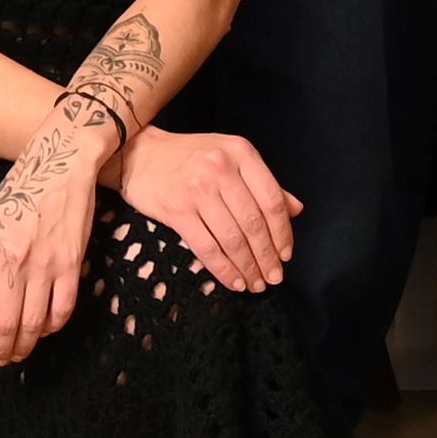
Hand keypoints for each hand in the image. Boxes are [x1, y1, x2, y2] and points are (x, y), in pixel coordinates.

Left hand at [0, 109, 110, 365]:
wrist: (60, 164)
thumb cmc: (18, 194)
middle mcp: (11, 262)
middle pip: (3, 324)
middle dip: (1, 350)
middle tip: (0, 359)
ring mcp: (43, 265)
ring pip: (33, 324)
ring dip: (25, 345)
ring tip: (21, 352)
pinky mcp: (71, 263)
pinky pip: (62, 309)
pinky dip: (52, 326)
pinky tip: (45, 329)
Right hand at [120, 127, 300, 293]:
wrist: (140, 154)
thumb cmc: (190, 157)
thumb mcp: (232, 158)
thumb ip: (264, 183)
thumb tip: (296, 209)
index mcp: (241, 153)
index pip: (271, 199)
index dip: (282, 232)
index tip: (286, 254)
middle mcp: (221, 169)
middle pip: (253, 223)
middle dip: (267, 256)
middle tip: (274, 277)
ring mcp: (198, 189)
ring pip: (232, 238)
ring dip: (248, 267)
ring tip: (256, 284)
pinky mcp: (177, 210)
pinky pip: (207, 247)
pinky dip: (224, 269)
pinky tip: (234, 281)